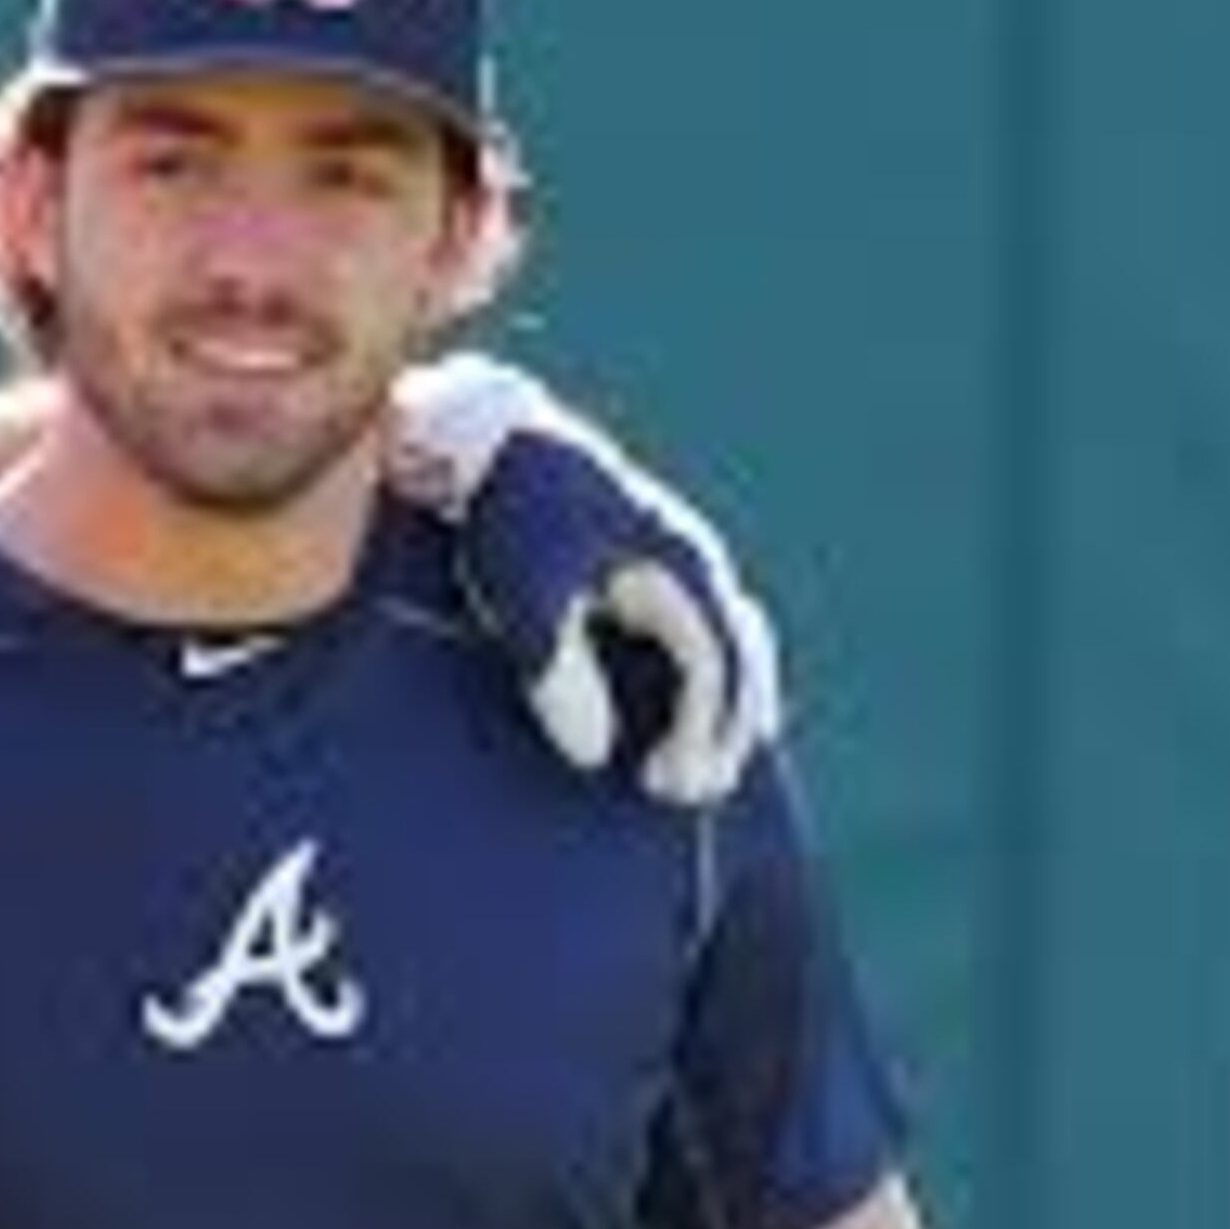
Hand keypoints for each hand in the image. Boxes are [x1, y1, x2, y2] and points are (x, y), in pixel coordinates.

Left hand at [389, 352, 784, 806]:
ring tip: (700, 770)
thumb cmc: (507, 513)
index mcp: (679, 569)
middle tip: (690, 796)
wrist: (488, 432)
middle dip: (724, 731)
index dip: (698, 732)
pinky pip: (700, 627)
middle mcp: (695, 562)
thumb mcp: (526, 599)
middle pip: (741, 659)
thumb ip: (559, 677)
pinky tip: (676, 716)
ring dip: (723, 708)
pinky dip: (701, 677)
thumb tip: (592, 756)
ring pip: (731, 642)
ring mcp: (679, 557)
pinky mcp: (650, 560)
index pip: (713, 668)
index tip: (670, 788)